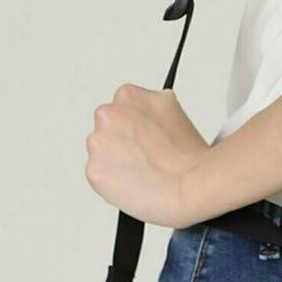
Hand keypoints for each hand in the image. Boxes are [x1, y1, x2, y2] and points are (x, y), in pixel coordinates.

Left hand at [85, 85, 209, 228]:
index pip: (122, 107)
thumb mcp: (174, 110)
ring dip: (116, 159)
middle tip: (146, 153)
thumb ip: (151, 106)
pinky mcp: (94, 171)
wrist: (188, 186)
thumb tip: (146, 114)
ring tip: (143, 169)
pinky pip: (99, 175)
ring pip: (102, 151)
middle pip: (108, 127)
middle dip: (123, 139)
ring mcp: (98, 143)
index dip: (137, 124)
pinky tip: (135, 181)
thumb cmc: (187, 153)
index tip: (147, 135)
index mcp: (127, 95)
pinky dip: (113, 181)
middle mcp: (107, 115)